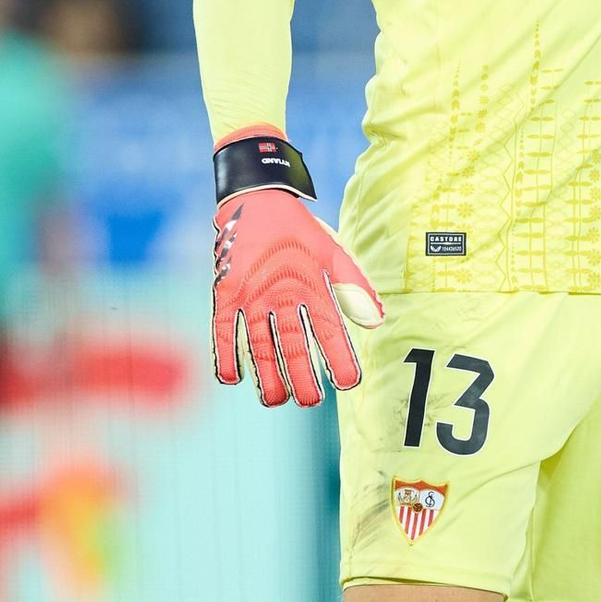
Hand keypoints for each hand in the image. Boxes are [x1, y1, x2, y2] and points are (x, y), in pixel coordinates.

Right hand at [212, 188, 382, 408]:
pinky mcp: (225, 292)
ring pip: (259, 344)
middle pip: (292, 344)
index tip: (349, 382)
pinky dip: (226, 355)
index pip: (329, 329)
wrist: (255, 199)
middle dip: (302, 378)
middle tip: (311, 402)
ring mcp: (250, 295)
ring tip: (275, 401)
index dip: (340, 358)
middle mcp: (281, 293)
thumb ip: (354, 288)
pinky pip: (223, 330)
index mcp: (311, 284)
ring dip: (267, 376)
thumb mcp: (333, 252)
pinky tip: (232, 379)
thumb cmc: (299, 232)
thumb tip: (377, 322)